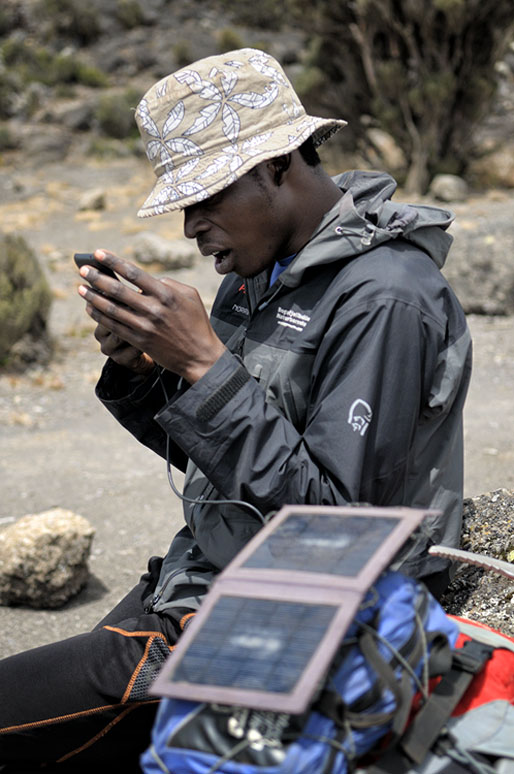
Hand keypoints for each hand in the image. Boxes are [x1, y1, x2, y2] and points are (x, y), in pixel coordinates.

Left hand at [77, 250, 225, 382]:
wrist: (200, 356)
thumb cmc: (196, 323)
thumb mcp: (190, 296)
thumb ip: (169, 283)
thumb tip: (150, 279)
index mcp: (166, 294)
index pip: (134, 273)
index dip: (114, 262)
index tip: (98, 253)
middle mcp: (153, 309)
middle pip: (118, 290)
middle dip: (97, 278)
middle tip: (82, 270)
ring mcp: (145, 327)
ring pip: (112, 309)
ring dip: (93, 298)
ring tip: (80, 288)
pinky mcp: (139, 341)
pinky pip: (114, 326)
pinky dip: (100, 316)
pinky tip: (90, 308)